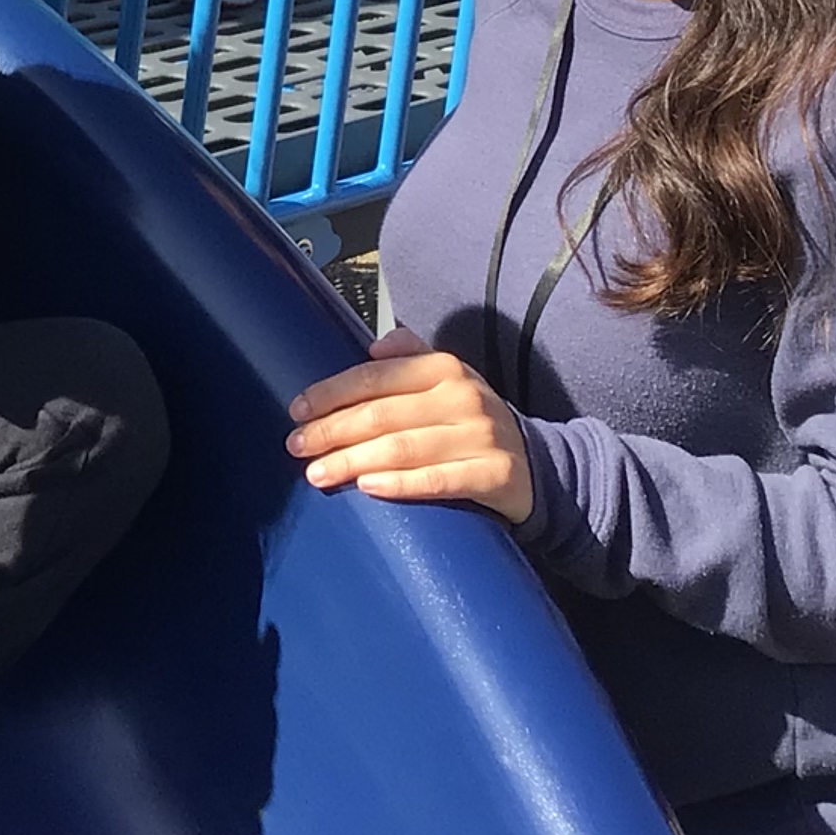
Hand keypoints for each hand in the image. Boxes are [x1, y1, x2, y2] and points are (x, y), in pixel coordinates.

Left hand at [287, 327, 532, 523]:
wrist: (538, 463)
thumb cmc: (472, 420)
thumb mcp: (447, 379)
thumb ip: (410, 356)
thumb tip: (372, 347)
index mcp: (443, 368)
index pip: (375, 377)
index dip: (331, 393)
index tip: (297, 410)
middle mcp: (462, 397)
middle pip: (382, 414)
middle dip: (332, 431)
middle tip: (297, 446)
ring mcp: (480, 436)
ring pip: (403, 448)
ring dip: (353, 461)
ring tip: (318, 473)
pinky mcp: (493, 474)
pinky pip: (438, 480)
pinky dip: (400, 484)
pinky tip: (368, 487)